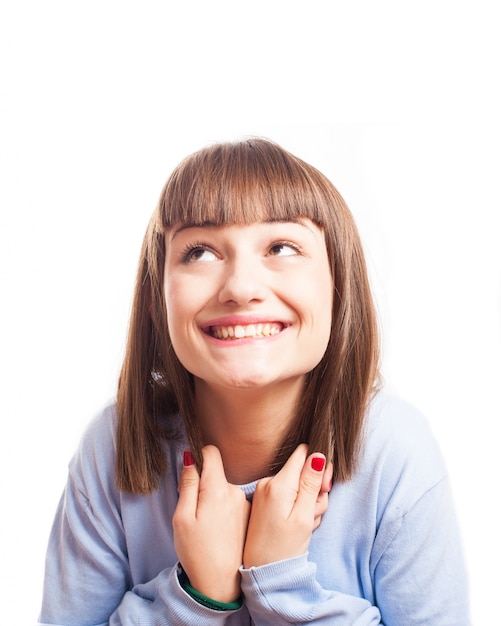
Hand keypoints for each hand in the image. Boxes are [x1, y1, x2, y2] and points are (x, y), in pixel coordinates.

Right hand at [173, 445, 250, 601]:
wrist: (222, 585)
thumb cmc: (197, 553)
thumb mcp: (182, 518)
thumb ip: (187, 485)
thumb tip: (190, 458)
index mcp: (217, 490)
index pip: (212, 453)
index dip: (199, 456)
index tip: (192, 470)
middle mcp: (235, 492)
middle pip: (217, 474)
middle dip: (203, 484)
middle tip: (194, 511)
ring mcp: (245, 505)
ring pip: (224, 490)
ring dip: (214, 499)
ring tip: (207, 526)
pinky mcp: (250, 517)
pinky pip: (234, 503)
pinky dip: (225, 511)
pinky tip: (220, 532)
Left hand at [243, 444, 331, 567]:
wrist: (262, 572)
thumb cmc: (284, 549)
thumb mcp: (304, 516)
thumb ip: (311, 483)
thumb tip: (317, 454)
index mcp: (278, 483)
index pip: (303, 453)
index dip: (319, 466)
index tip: (324, 487)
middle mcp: (267, 482)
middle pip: (302, 470)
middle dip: (315, 489)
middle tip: (313, 513)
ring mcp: (263, 491)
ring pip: (297, 485)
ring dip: (308, 502)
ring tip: (304, 524)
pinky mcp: (263, 501)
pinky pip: (288, 494)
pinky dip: (297, 507)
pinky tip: (296, 525)